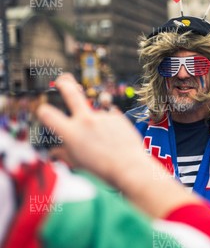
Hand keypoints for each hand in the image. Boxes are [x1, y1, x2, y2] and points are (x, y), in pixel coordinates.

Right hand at [36, 73, 150, 186]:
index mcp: (70, 132)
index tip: (44, 111)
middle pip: (72, 93)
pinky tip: (117, 139)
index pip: (47, 114)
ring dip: (99, 124)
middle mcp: (85, 120)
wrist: (129, 167)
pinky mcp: (117, 116)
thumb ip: (63, 154)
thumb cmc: (101, 168)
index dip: (43, 112)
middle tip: (63, 79)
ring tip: (107, 141)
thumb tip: (54, 152)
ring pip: (96, 116)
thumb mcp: (76, 163)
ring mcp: (102, 116)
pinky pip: (110, 119)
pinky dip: (111, 127)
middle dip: (65, 84)